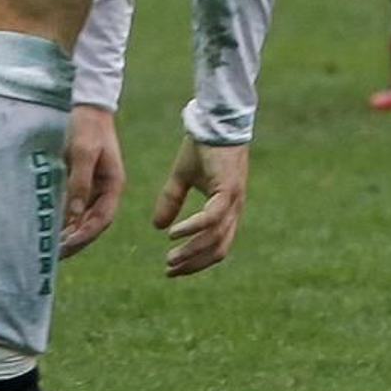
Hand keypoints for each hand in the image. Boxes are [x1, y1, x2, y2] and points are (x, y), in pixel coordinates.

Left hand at [61, 105, 124, 257]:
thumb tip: (73, 216)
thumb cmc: (87, 125)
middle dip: (76, 240)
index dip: (85, 235)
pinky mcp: (81, 179)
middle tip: (54, 255)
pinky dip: (63, 218)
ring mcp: (94, 185)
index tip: (67, 246)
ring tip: (49, 246)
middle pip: (92, 223)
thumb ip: (80, 183)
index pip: (101, 219)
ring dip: (69, 232)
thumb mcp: (83, 152)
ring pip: (82, 217)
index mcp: (113, 184)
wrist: (86, 103)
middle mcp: (105, 189)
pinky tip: (49, 225)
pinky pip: (74, 205)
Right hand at [152, 136, 248, 276]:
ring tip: (170, 259)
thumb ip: (171, 201)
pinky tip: (174, 234)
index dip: (195, 261)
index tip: (173, 269)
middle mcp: (232, 209)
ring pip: (214, 237)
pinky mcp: (227, 189)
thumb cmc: (203, 147)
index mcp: (225, 209)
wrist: (214, 120)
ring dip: (192, 251)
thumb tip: (157, 227)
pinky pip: (211, 217)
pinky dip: (193, 228)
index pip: (215, 245)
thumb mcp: (182, 178)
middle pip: (217, 249)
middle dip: (193, 263)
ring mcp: (232, 200)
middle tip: (169, 270)